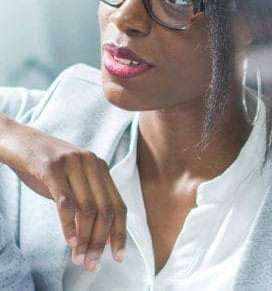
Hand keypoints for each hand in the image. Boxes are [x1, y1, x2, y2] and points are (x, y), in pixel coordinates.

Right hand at [0, 115, 126, 270]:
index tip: (118, 256)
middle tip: (92, 264)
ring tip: (79, 259)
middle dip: (102, 241)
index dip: (120, 232)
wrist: (16, 140)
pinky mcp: (52, 166)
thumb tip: (94, 237)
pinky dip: (68, 225)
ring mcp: (74, 163)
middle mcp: (92, 163)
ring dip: (86, 238)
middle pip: (107, 210)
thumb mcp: (71, 182)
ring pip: (88, 208)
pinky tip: (69, 241)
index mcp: (101, 168)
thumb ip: (85, 202)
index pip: (118, 205)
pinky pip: (65, 201)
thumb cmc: (44, 166)